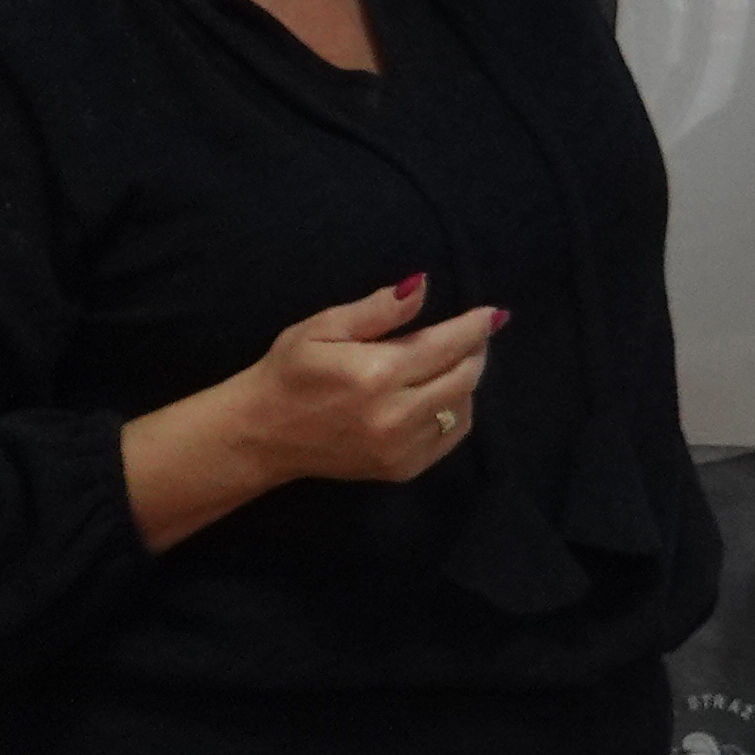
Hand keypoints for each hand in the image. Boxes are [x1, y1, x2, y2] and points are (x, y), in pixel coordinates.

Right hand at [233, 276, 506, 483]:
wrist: (260, 435)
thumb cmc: (288, 374)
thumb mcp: (322, 328)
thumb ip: (377, 309)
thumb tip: (422, 285)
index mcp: (376, 374)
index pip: (447, 345)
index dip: (476, 327)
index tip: (494, 314)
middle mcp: (395, 415)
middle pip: (464, 377)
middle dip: (475, 351)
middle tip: (471, 335)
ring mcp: (399, 448)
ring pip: (463, 407)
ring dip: (465, 381)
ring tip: (448, 363)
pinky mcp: (400, 469)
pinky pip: (450, 437)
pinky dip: (455, 412)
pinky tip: (438, 396)